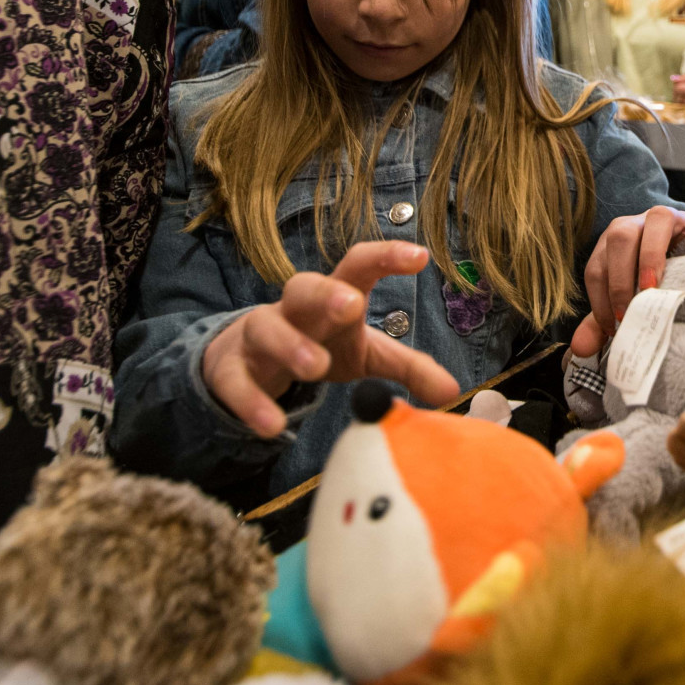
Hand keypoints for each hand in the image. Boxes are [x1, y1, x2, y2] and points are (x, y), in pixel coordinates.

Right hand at [198, 241, 459, 436]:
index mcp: (333, 298)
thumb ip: (408, 367)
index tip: (420, 257)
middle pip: (303, 287)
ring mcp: (258, 337)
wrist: (247, 361)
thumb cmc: (318, 345)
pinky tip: (272, 427)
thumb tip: (453, 391)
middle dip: (326, 293)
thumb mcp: (366, 355)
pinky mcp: (231, 372)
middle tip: (351, 304)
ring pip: (265, 328)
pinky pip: (236, 383)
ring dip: (290, 345)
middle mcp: (294, 310)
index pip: (357, 267)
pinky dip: (252, 403)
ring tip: (315, 369)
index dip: (385, 258)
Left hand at [572, 205, 684, 357]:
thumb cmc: (660, 284)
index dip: (600, 297)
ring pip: (658, 218)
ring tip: (653, 287)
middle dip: (618, 277)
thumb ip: (604, 320)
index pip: (597, 265)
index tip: (614, 327)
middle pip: (620, 236)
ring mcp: (676, 218)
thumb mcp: (632, 300)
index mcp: (617, 243)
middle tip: (628, 312)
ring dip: (651, 254)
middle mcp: (642, 224)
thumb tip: (579, 348)